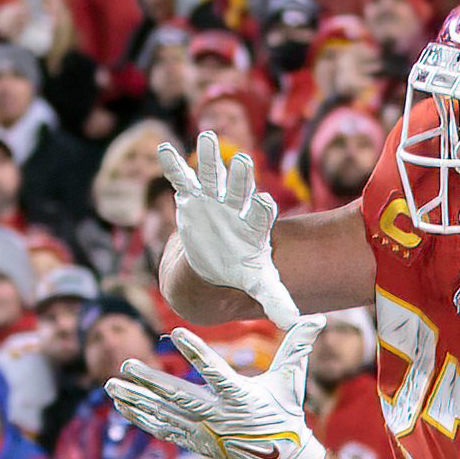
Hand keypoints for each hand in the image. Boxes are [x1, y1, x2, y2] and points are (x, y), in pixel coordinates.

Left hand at [106, 316, 324, 458]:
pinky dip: (140, 418)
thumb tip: (317, 317)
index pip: (216, 371)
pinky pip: (162, 430)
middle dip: (150, 382)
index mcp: (241, 397)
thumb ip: (298, 347)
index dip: (196, 352)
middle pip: (178, 397)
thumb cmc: (284, 413)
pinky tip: (121, 406)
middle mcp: (218, 417)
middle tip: (125, 365)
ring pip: (163, 415)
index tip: (177, 332)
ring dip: (135, 401)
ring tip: (110, 386)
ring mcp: (203, 432)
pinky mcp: (194, 441)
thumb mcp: (292, 380)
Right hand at [157, 130, 298, 321]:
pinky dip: (173, 166)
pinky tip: (164, 150)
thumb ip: (276, 298)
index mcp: (253, 226)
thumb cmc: (239, 271)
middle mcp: (235, 207)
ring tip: (207, 137)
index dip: (260, 210)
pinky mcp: (192, 198)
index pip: (260, 216)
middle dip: (240, 176)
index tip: (263, 203)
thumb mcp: (259, 283)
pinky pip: (181, 179)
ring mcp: (213, 199)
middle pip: (239, 189)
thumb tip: (295, 321)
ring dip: (208, 158)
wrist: (213, 266)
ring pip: (211, 176)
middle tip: (243, 161)